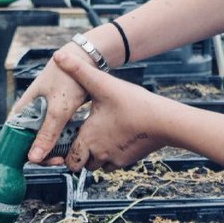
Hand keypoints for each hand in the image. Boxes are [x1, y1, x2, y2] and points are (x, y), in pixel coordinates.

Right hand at [20, 45, 95, 163]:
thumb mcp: (59, 108)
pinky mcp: (55, 113)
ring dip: (53, 149)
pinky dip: (61, 140)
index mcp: (22, 110)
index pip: (15, 140)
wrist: (85, 59)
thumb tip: (33, 158)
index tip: (46, 162)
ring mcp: (42, 113)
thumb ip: (47, 133)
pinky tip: (72, 145)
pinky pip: (54, 132)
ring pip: (43, 138)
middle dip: (44, 154)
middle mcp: (29, 113)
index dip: (27, 154)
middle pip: (30, 142)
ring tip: (68, 155)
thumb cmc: (68, 79)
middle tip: (61, 161)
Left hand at [50, 49, 167, 171]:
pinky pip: (113, 165)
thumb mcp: (103, 84)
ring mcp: (114, 159)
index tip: (69, 139)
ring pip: (97, 166)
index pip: (68, 158)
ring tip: (99, 138)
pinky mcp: (128, 160)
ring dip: (95, 157)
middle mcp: (98, 153)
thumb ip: (79, 70)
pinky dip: (111, 157)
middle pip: (80, 165)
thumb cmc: (133, 103)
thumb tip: (60, 56)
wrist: (163, 121)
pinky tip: (115, 140)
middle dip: (79, 156)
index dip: (66, 151)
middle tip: (82, 141)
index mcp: (88, 137)